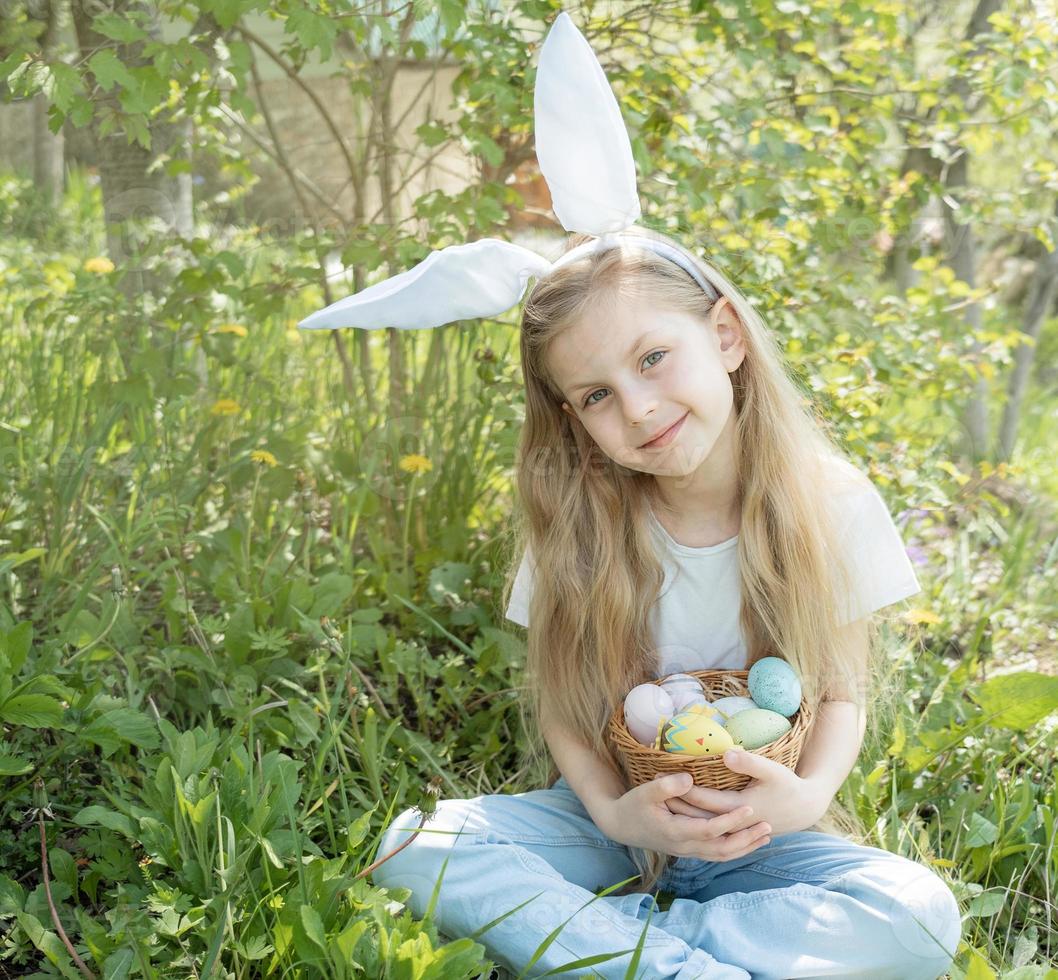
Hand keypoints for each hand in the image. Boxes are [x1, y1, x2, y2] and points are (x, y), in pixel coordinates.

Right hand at [598, 772, 773, 862]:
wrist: (621, 826)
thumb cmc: (633, 805)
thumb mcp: (645, 791)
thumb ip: (667, 786)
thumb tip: (690, 779)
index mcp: (676, 832)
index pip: (710, 830)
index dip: (730, 821)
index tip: (749, 808)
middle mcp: (685, 847)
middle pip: (722, 849)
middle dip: (746, 839)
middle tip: (768, 826)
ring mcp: (687, 851)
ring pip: (722, 855)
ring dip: (745, 847)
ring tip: (766, 835)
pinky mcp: (689, 850)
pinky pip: (717, 854)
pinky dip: (735, 850)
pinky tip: (747, 841)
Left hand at [671, 749, 829, 837]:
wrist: (804, 808)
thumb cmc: (788, 786)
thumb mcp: (772, 771)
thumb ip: (749, 763)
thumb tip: (726, 754)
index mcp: (740, 807)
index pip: (704, 800)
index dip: (682, 789)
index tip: (661, 777)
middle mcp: (733, 822)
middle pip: (697, 815)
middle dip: (675, 802)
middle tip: (651, 789)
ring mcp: (734, 829)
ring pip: (701, 823)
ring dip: (682, 812)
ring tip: (660, 800)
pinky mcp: (735, 829)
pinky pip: (709, 827)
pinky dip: (694, 818)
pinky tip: (682, 811)